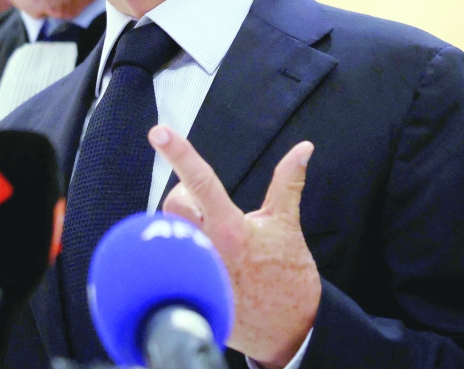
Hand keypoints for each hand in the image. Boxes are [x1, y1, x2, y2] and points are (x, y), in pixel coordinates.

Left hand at [149, 126, 318, 368]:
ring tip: (210, 237)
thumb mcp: (287, 226)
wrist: (288, 332)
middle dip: (187, 196)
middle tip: (208, 206)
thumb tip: (304, 148)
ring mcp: (194, 270)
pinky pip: (170, 259)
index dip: (179, 152)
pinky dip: (183, 251)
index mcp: (232, 228)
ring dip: (185, 224)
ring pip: (169, 229)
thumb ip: (288, 183)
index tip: (159, 131)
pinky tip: (201, 260)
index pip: (201, 181)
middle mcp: (208, 247)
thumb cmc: (288, 278)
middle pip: (175, 203)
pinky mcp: (188, 289)